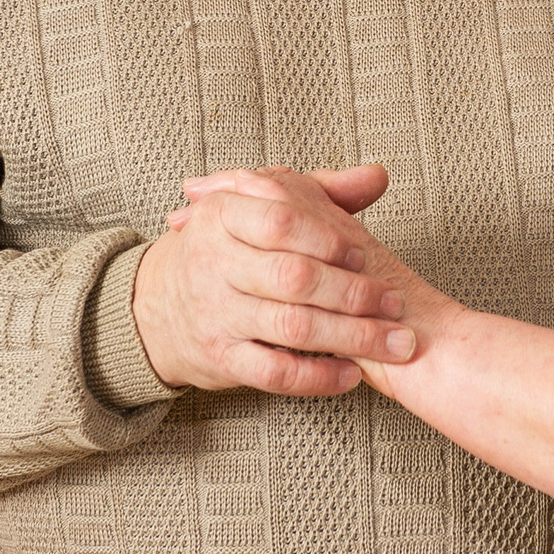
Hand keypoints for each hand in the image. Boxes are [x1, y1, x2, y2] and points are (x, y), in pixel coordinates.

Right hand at [131, 163, 414, 396]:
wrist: (157, 306)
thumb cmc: (229, 249)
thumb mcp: (260, 206)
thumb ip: (322, 190)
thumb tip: (377, 176)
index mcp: (223, 216)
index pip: (280, 222)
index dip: (329, 239)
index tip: (364, 255)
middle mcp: (214, 264)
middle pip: (295, 278)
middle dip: (355, 293)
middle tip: (396, 303)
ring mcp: (217, 314)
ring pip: (293, 327)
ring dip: (353, 336)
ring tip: (395, 342)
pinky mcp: (221, 359)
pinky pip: (275, 372)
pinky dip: (318, 377)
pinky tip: (352, 373)